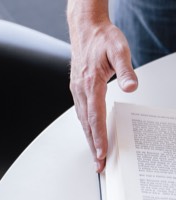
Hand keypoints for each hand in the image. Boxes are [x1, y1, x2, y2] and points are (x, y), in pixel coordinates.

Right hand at [69, 19, 137, 171]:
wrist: (86, 29)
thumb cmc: (102, 39)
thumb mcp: (119, 50)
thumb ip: (126, 70)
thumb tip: (130, 87)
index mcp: (90, 83)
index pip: (95, 116)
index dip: (99, 135)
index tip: (102, 151)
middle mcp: (80, 90)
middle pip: (87, 124)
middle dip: (93, 145)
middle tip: (98, 164)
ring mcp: (77, 91)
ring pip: (82, 121)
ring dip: (89, 139)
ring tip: (95, 155)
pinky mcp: (77, 90)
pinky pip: (81, 113)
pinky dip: (86, 127)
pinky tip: (90, 133)